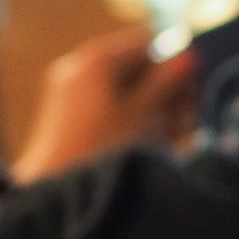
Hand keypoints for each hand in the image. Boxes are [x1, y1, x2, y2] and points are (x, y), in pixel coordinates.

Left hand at [12, 26, 196, 182]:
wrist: (49, 193)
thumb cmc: (100, 150)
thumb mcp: (143, 115)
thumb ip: (167, 82)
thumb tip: (189, 56)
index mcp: (96, 60)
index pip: (147, 45)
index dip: (173, 70)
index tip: (188, 102)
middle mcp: (77, 68)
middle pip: (135, 69)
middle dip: (163, 97)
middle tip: (180, 130)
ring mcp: (68, 92)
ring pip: (123, 92)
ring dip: (150, 114)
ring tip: (163, 145)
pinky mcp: (65, 116)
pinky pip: (106, 108)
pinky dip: (127, 123)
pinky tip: (139, 149)